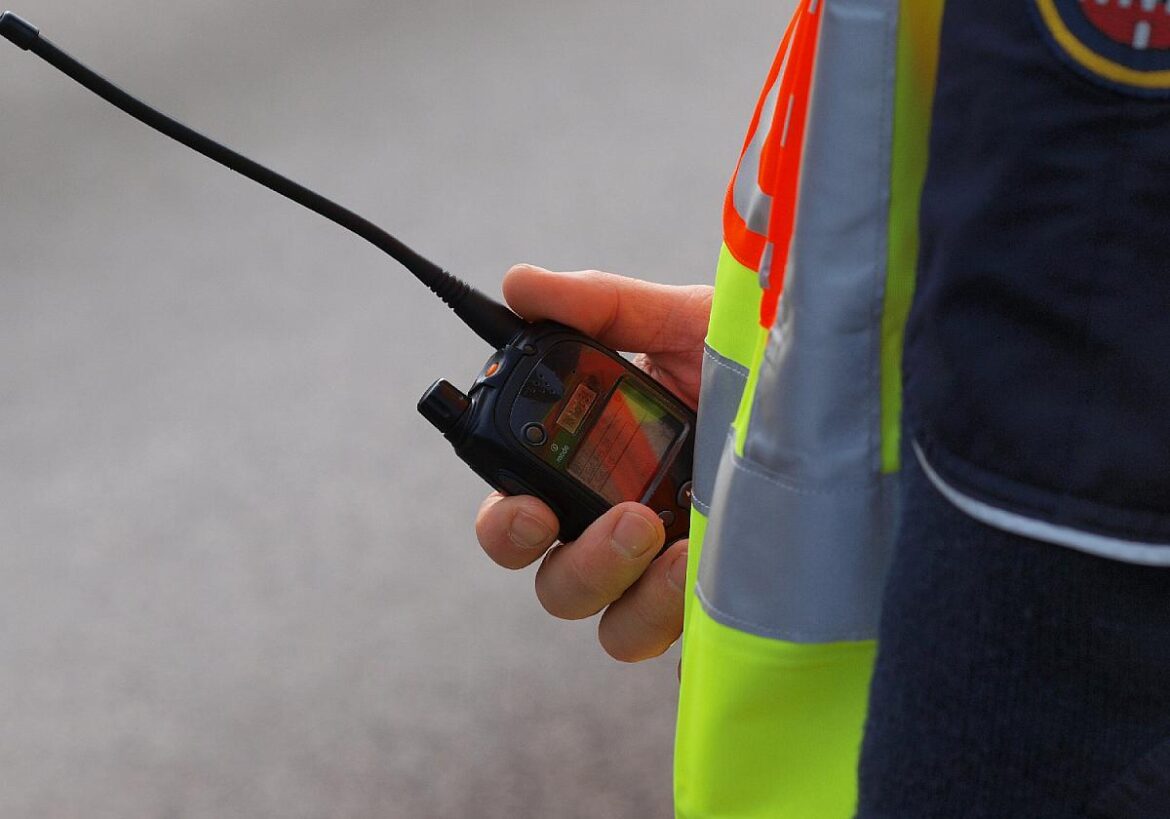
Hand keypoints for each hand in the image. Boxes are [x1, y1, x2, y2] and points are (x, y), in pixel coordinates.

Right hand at [475, 264, 710, 661]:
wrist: (832, 392)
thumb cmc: (746, 359)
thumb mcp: (677, 322)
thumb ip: (600, 306)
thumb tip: (519, 286)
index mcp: (590, 467)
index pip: (517, 513)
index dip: (506, 524)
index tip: (530, 506)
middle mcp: (618, 528)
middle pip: (555, 583)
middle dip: (577, 564)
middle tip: (625, 520)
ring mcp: (669, 574)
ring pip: (612, 627)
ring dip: (630, 592)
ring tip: (673, 538)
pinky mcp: (716, 604)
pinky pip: (684, 646)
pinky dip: (684, 623)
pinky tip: (712, 571)